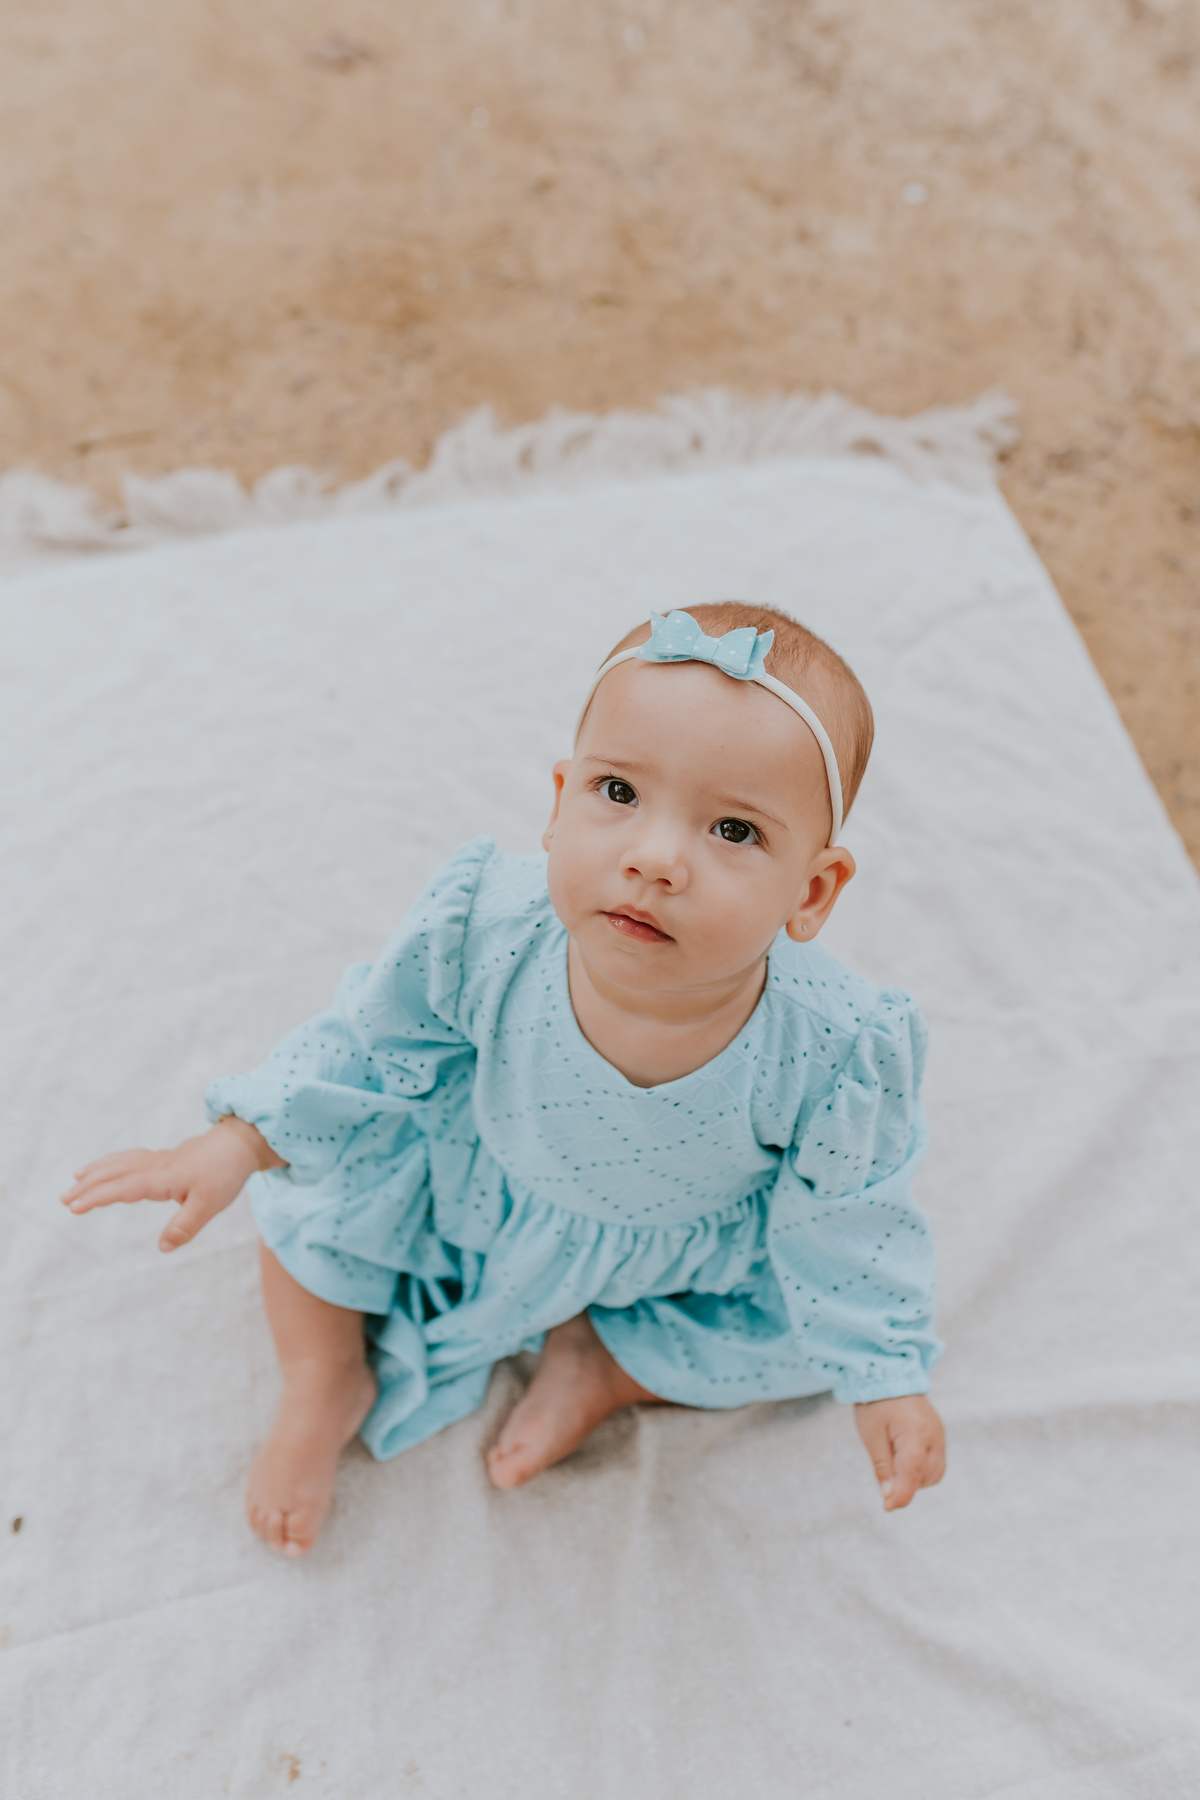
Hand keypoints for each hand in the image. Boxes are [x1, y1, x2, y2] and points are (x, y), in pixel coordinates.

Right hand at [61, 1117, 283, 1252]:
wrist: (240, 1145)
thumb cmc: (225, 1175)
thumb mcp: (209, 1205)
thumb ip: (185, 1227)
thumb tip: (162, 1247)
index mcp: (162, 1178)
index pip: (122, 1188)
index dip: (97, 1197)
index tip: (73, 1207)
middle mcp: (156, 1166)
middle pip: (115, 1174)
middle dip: (88, 1186)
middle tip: (64, 1199)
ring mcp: (160, 1160)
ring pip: (121, 1163)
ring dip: (97, 1171)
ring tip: (76, 1178)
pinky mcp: (166, 1158)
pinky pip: (131, 1158)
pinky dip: (114, 1162)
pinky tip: (108, 1167)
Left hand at [854, 1394, 945, 1510]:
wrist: (891, 1375)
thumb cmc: (877, 1404)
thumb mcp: (871, 1435)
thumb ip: (882, 1466)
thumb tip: (889, 1498)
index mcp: (915, 1432)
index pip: (913, 1472)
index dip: (902, 1494)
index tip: (888, 1507)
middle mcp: (934, 1435)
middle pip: (926, 1476)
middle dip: (907, 1484)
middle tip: (885, 1474)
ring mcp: (940, 1435)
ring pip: (934, 1474)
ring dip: (916, 1479)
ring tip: (893, 1459)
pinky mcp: (940, 1435)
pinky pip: (936, 1463)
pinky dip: (921, 1469)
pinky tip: (904, 1457)